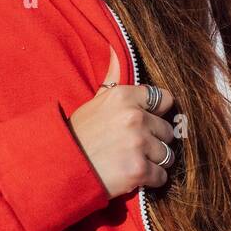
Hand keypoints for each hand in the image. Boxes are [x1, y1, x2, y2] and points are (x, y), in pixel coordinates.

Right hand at [69, 45, 177, 198]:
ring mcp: (138, 144)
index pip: (165, 99)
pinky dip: (150, 179)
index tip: (147, 122)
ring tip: (133, 160)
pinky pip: (161, 176)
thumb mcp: (94, 101)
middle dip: (155, 140)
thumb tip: (116, 50)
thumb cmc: (80, 134)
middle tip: (134, 147)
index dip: (158, 113)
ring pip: (167, 154)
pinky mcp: (139, 170)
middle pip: (167, 130)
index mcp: (124, 96)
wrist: (62, 168)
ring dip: (154, 161)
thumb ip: (112, 80)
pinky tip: (133, 175)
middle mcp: (134, 117)